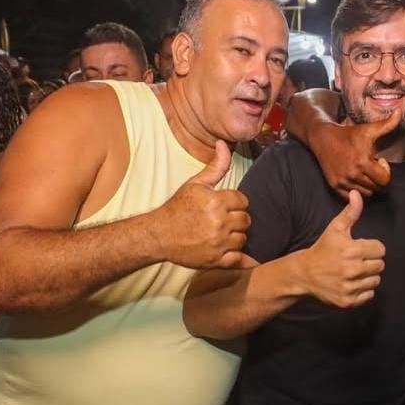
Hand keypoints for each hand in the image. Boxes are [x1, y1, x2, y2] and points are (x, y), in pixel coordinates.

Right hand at [157, 140, 252, 268]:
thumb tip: (223, 144)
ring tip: (222, 234)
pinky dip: (240, 258)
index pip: (243, 201)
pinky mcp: (216, 260)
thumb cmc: (177, 208)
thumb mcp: (195, 184)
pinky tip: (237, 254)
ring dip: (236, 236)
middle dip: (237, 219)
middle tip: (223, 220)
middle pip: (246, 220)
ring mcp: (218, 242)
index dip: (235, 203)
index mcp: (216, 202)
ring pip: (243, 238)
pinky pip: (239, 260)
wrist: (158, 234)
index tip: (226, 206)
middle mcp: (219, 222)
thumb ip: (215, 166)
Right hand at [302, 190, 385, 306]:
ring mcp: (349, 287)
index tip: (361, 248)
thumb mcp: (335, 229)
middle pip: (380, 265)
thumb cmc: (323, 249)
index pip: (380, 249)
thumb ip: (350, 212)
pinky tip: (352, 283)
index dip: (372, 247)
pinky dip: (363, 290)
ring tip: (354, 271)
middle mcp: (351, 270)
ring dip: (368, 276)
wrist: (304, 274)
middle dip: (371, 261)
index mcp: (351, 250)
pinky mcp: (348, 301)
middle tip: (357, 260)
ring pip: (376, 280)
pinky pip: (369, 295)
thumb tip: (357, 194)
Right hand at [313, 108, 401, 199]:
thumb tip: (400, 111)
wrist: (323, 138)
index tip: (378, 160)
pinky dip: (357, 190)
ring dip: (368, 185)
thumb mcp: (369, 129)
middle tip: (371, 166)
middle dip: (378, 178)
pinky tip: (355, 177)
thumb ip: (387, 124)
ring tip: (363, 171)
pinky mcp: (334, 185)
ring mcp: (343, 181)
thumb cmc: (348, 134)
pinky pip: (352, 196)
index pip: (385, 180)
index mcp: (363, 161)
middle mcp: (352, 174)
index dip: (385, 171)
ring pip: (366, 194)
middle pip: (376, 188)